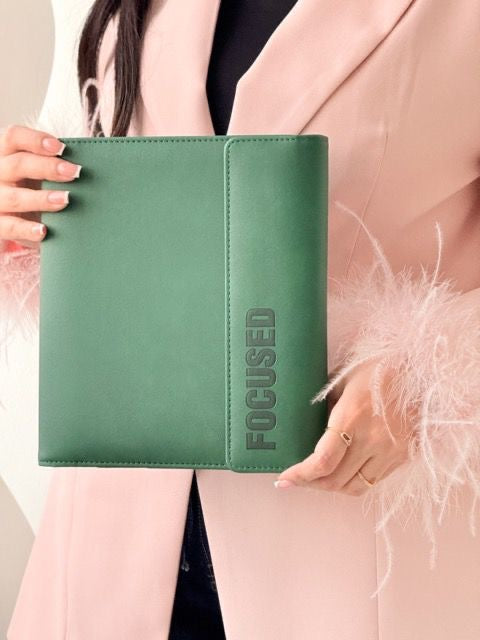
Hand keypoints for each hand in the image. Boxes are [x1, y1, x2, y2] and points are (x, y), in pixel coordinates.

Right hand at [0, 124, 81, 247]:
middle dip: (47, 167)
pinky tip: (43, 230)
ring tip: (66, 199)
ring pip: (14, 198)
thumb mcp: (38, 172)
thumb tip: (82, 165)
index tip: (61, 148)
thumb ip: (53, 164)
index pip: (13, 137)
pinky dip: (26, 229)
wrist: (18, 222)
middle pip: (17, 165)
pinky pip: (10, 227)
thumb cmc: (34, 188)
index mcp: (5, 155)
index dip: (35, 140)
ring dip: (41, 198)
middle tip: (74, 173)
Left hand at [274, 359, 414, 495]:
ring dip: (331, 488)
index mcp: (352, 417)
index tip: (284, 479)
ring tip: (315, 480)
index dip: (300, 475)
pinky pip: (372, 481)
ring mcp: (390, 452)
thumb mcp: (344, 379)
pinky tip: (342, 474)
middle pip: (335, 481)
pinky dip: (352, 483)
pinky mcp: (402, 457)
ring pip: (354, 487)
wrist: (423, 371)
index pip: (323, 461)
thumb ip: (325, 403)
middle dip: (309, 484)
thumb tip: (310, 423)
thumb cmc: (379, 369)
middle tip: (294, 479)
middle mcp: (372, 440)